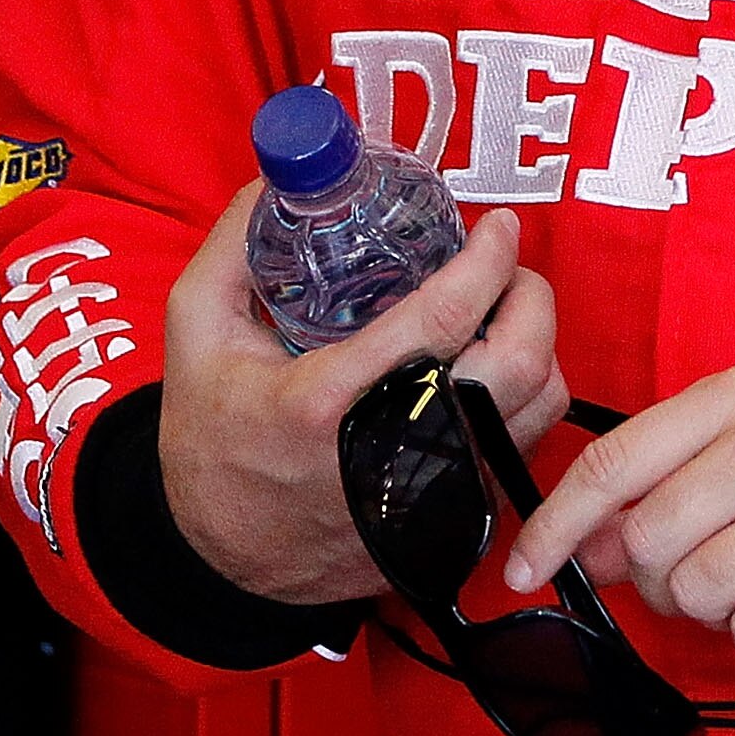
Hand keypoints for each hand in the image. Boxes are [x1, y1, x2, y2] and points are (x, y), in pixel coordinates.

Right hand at [159, 187, 567, 603]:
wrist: (225, 561)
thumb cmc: (211, 439)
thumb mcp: (195, 332)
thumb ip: (235, 245)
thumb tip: (286, 174)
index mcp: (329, 402)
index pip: (444, 317)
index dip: (487, 259)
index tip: (497, 226)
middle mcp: (398, 452)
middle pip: (520, 365)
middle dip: (531, 296)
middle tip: (508, 267)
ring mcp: (436, 492)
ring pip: (538, 408)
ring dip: (539, 346)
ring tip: (504, 314)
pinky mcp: (455, 519)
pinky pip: (523, 446)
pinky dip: (526, 399)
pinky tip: (490, 371)